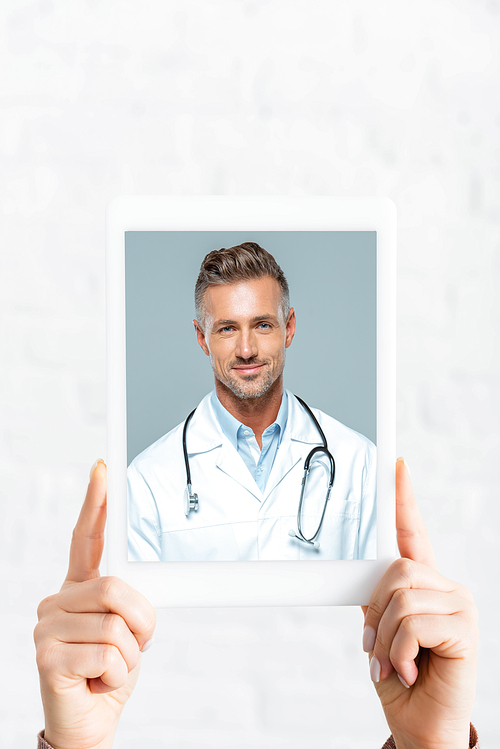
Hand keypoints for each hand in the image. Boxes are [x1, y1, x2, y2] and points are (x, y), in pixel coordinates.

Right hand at [34, 461, 155, 748]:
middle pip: (114, 586)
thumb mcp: (128, 630)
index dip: (95, 503)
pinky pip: (108, 653)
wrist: (91, 723)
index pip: (85, 539)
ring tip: (112, 667)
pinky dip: (118, 673)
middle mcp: (57, 601)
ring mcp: (47, 627)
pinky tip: (97, 681)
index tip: (102, 470)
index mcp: (78, 588)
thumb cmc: (109, 672)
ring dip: (132, 653)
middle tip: (135, 643)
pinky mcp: (46, 656)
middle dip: (140, 620)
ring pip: (116, 624)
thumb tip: (136, 580)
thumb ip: (128, 600)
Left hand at [362, 459, 477, 748]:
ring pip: (399, 596)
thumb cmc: (400, 678)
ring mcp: (459, 604)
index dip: (403, 497)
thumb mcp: (379, 631)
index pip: (412, 531)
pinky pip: (412, 622)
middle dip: (375, 611)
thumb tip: (357, 570)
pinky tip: (409, 670)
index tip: (396, 465)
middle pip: (395, 568)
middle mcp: (444, 586)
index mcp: (422, 584)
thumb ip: (374, 598)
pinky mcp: (465, 626)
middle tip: (378, 646)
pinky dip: (397, 651)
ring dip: (384, 638)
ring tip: (393, 662)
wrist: (420, 726)